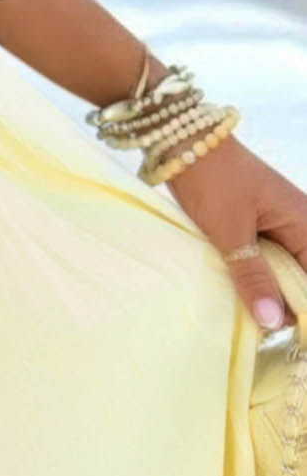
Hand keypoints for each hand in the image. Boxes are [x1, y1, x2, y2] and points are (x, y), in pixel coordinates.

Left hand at [161, 132, 306, 330]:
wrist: (181, 139)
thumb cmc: (212, 179)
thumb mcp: (230, 231)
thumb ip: (253, 276)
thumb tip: (275, 323)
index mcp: (305, 224)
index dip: (304, 310)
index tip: (286, 336)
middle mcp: (298, 225)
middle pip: (302, 278)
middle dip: (287, 305)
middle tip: (265, 332)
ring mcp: (276, 225)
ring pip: (282, 271)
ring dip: (268, 292)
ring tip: (252, 321)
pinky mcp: (254, 226)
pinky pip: (264, 260)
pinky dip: (254, 277)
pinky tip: (240, 296)